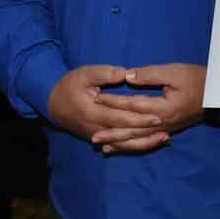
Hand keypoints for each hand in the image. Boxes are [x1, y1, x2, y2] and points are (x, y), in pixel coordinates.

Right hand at [47, 65, 161, 140]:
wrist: (52, 102)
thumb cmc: (70, 85)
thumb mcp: (84, 74)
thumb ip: (104, 73)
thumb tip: (125, 73)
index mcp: (93, 111)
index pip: (120, 117)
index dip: (139, 119)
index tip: (157, 117)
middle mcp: (95, 127)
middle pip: (124, 133)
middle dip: (146, 132)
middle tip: (167, 128)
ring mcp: (96, 135)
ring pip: (122, 144)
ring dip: (143, 143)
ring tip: (164, 138)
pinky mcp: (98, 137)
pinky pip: (118, 145)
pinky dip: (134, 145)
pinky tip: (150, 142)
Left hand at [91, 63, 206, 153]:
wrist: (218, 94)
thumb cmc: (197, 79)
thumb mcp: (175, 72)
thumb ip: (150, 74)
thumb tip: (128, 76)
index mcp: (161, 107)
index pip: (132, 105)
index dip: (114, 102)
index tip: (96, 99)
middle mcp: (161, 122)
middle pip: (132, 129)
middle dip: (112, 131)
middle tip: (93, 137)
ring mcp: (165, 128)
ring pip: (138, 138)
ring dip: (120, 142)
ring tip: (102, 146)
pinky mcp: (168, 130)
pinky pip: (146, 141)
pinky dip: (132, 144)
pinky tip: (122, 146)